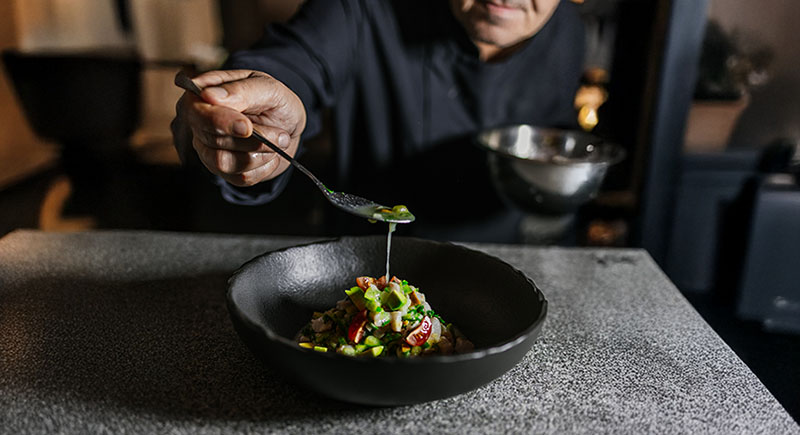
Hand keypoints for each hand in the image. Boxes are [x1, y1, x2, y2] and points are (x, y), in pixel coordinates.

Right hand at [171, 69, 306, 185]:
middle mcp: (199, 122)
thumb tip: (210, 96)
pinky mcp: (222, 170)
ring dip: (259, 154)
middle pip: (212, 139)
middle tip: (281, 135)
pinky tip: (270, 154)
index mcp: (203, 93)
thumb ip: (242, 91)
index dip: (220, 121)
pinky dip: (263, 167)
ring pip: (223, 162)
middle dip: (253, 140)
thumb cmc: (274, 102)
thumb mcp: (268, 88)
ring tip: (279, 141)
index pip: (197, 110)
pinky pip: (239, 177)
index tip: (247, 127)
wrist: (288, 127)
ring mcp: (207, 148)